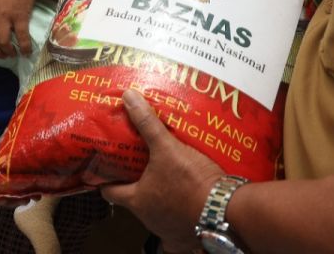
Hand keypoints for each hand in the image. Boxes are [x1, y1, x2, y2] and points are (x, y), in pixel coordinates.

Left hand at [100, 90, 222, 251]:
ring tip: (163, 172)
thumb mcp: (167, 148)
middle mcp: (149, 218)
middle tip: (138, 162)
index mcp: (137, 200)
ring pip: (156, 210)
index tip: (106, 166)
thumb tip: (128, 97)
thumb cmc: (192, 182)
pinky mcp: (188, 235)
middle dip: (135, 182)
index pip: (109, 192)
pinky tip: (186, 195)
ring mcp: (168, 230)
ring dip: (158, 195)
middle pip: (134, 199)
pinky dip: (178, 211)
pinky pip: (177, 223)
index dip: (105, 178)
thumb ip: (147, 123)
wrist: (228, 211)